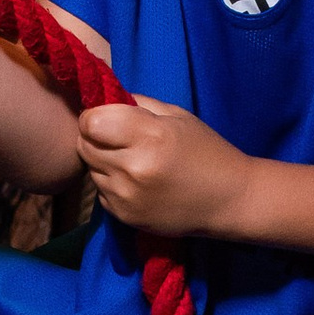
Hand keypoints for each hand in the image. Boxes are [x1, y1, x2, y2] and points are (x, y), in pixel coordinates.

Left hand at [78, 94, 253, 240]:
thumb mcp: (177, 116)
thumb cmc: (206, 151)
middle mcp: (133, 168)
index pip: (91, 121)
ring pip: (91, 169)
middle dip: (95, 137)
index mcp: (150, 137)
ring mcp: (127, 196)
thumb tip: (101, 98)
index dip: (95, 116)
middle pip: (84, 145)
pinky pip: (100, 192)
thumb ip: (136, 104)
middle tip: (117, 138)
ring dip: (103, 161)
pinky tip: (136, 182)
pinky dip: (111, 184)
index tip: (109, 117)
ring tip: (130, 160)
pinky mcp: (124, 216)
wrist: (228, 200)